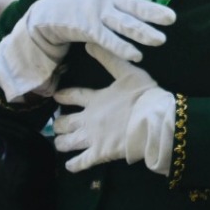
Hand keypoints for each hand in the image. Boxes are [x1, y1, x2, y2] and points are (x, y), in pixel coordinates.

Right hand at [0, 0, 175, 101]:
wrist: (47, 11)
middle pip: (134, 6)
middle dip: (153, 12)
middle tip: (172, 18)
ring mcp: (97, 14)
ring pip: (124, 24)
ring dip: (142, 32)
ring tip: (160, 40)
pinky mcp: (88, 30)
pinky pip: (108, 40)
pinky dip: (121, 48)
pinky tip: (136, 55)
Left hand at [52, 49, 173, 174]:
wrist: (153, 120)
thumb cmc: (143, 95)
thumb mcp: (127, 72)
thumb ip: (108, 59)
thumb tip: (89, 43)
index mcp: (95, 99)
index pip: (73, 96)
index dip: (62, 97)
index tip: (55, 97)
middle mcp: (88, 119)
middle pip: (65, 123)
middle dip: (59, 125)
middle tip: (57, 126)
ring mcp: (93, 137)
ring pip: (68, 143)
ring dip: (62, 143)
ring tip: (60, 144)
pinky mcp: (100, 153)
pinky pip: (81, 162)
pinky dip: (74, 165)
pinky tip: (69, 166)